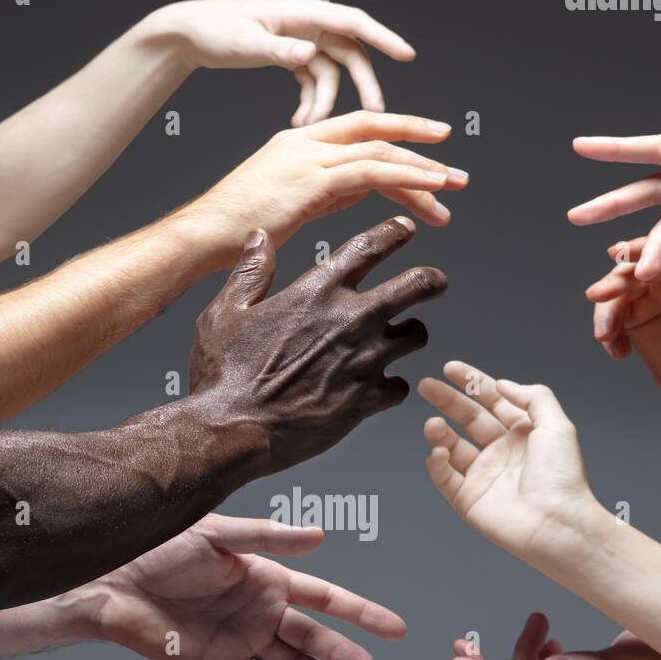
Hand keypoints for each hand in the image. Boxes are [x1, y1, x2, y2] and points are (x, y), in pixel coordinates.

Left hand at [76, 514, 405, 659]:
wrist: (110, 581)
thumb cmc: (158, 547)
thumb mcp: (215, 534)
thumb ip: (267, 538)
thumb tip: (320, 538)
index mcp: (265, 574)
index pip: (324, 596)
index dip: (360, 612)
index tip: (395, 629)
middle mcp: (260, 608)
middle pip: (313, 636)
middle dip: (344, 655)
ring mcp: (242, 637)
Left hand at [156, 0, 414, 123]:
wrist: (191, 33)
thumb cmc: (215, 29)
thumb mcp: (247, 40)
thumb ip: (281, 49)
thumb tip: (311, 54)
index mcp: (302, 12)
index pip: (352, 22)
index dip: (382, 38)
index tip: (407, 55)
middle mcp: (307, 24)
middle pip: (349, 54)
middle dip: (362, 84)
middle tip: (376, 114)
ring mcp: (301, 41)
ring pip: (331, 74)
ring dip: (326, 102)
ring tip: (310, 126)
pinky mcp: (291, 56)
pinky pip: (312, 82)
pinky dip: (309, 103)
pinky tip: (299, 123)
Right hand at [192, 111, 466, 259]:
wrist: (201, 238)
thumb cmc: (234, 232)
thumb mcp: (289, 205)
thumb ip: (325, 193)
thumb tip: (361, 191)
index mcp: (296, 144)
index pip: (358, 129)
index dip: (397, 133)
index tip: (431, 147)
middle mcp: (305, 142)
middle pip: (376, 131)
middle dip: (421, 146)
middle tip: (454, 169)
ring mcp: (308, 157)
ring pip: (380, 151)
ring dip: (423, 168)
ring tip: (455, 185)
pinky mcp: (312, 180)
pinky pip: (372, 171)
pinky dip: (407, 177)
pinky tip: (432, 189)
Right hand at [192, 218, 446, 473]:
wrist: (235, 429)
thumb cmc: (225, 373)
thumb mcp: (225, 312)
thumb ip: (250, 272)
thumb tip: (260, 238)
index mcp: (318, 291)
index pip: (370, 247)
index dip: (394, 233)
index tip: (406, 230)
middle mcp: (350, 320)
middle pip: (416, 286)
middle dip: (432, 280)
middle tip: (435, 282)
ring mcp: (364, 361)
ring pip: (416, 336)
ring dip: (411, 334)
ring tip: (402, 337)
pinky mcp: (366, 401)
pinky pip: (400, 387)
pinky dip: (392, 386)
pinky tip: (380, 387)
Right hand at [419, 365, 595, 562]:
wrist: (558, 524)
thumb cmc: (563, 478)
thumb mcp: (557, 425)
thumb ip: (533, 397)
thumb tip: (502, 384)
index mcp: (522, 433)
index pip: (491, 400)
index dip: (471, 382)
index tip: (450, 368)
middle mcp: (501, 452)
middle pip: (467, 418)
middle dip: (446, 400)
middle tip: (426, 386)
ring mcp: (484, 476)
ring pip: (452, 447)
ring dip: (439, 433)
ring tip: (433, 425)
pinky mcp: (469, 500)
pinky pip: (446, 479)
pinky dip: (438, 465)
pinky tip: (439, 453)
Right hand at [585, 236, 660, 410]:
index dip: (654, 251)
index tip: (638, 269)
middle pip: (642, 263)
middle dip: (618, 278)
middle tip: (601, 294)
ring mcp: (656, 294)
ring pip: (621, 288)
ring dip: (606, 307)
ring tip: (604, 333)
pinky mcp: (637, 317)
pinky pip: (613, 315)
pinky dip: (608, 331)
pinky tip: (617, 350)